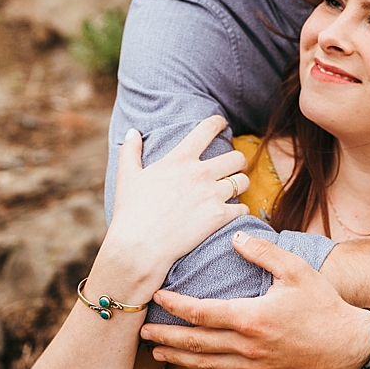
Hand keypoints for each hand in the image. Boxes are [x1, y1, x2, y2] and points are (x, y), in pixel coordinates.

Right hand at [99, 117, 250, 290]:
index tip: (222, 123)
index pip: (207, 129)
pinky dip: (240, 210)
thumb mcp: (126, 176)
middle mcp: (200, 173)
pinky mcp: (219, 217)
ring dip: (240, 184)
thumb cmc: (131, 211)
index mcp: (179, 159)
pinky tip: (232, 213)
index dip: (218, 123)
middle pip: (236, 157)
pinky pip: (243, 207)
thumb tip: (132, 132)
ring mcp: (212, 195)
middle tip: (233, 167)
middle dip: (237, 161)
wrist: (140, 246)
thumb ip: (130, 151)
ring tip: (233, 190)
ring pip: (243, 181)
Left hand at [143, 229, 369, 368]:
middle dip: (166, 336)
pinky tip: (189, 361)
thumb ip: (263, 252)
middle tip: (141, 331)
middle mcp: (247, 345)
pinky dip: (200, 366)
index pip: (202, 312)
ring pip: (205, 362)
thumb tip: (235, 234)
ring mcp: (253, 363)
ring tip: (155, 350)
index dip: (175, 305)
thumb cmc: (323, 305)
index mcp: (252, 318)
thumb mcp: (296, 271)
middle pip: (195, 342)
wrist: (348, 346)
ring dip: (178, 356)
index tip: (157, 295)